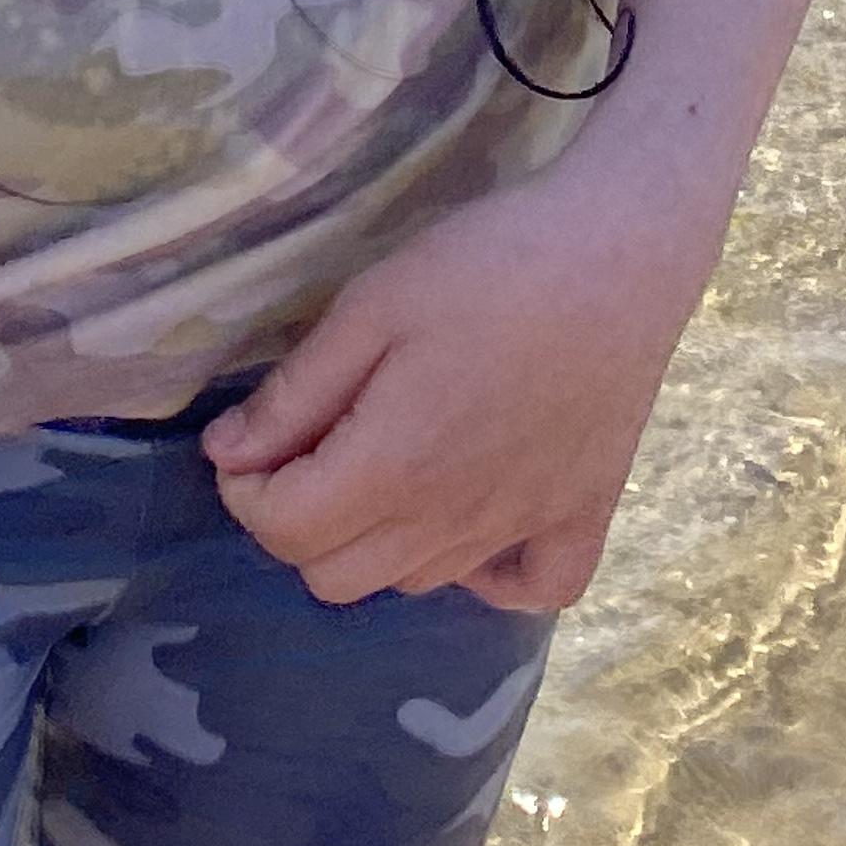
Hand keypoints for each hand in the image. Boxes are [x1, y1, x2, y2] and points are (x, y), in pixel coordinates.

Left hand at [202, 148, 717, 610]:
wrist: (620, 255)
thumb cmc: (488, 265)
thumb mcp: (371, 306)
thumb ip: (296, 393)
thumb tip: (225, 456)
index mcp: (394, 469)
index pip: (285, 533)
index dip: (245, 491)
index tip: (249, 441)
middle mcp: (454, 523)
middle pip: (337, 577)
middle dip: (299, 521)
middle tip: (311, 445)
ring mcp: (523, 530)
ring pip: (415, 584)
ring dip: (376, 540)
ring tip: (386, 455)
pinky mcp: (583, 518)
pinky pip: (529, 591)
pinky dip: (490, 576)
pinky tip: (473, 515)